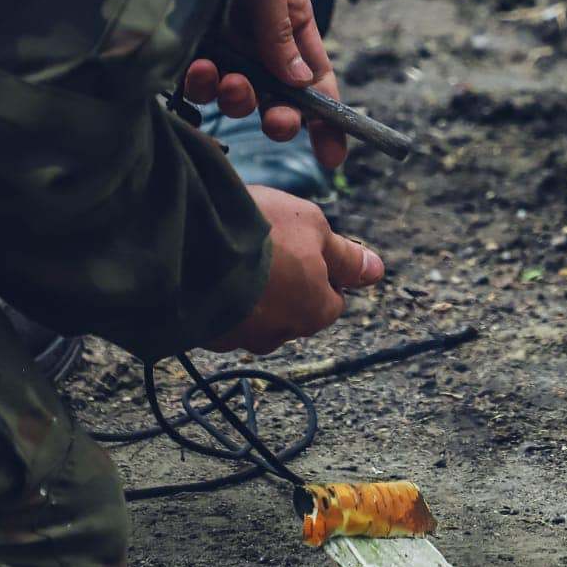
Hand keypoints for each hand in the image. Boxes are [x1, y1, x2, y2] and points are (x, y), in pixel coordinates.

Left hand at [183, 0, 346, 170]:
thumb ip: (281, 25)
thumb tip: (300, 82)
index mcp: (292, 21)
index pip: (318, 79)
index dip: (329, 119)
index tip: (334, 155)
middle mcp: (260, 41)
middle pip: (279, 98)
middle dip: (281, 117)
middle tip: (276, 122)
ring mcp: (222, 46)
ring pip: (237, 97)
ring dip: (238, 100)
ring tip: (228, 80)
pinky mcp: (186, 48)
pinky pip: (196, 84)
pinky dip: (200, 87)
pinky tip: (198, 69)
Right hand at [207, 188, 383, 354]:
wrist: (191, 242)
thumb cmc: (262, 233)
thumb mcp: (313, 228)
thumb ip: (345, 255)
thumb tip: (376, 271)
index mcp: (315, 313)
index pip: (331, 300)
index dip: (320, 270)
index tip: (301, 247)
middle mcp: (279, 335)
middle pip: (291, 310)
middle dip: (282, 283)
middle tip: (264, 246)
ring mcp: (237, 338)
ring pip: (251, 316)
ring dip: (246, 291)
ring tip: (230, 253)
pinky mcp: (200, 334)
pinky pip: (215, 316)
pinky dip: (215, 295)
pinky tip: (206, 267)